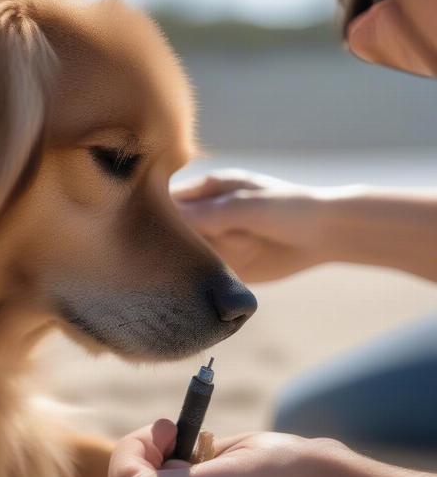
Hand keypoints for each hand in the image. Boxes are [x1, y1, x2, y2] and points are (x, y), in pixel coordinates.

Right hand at [172, 170, 328, 281]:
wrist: (326, 235)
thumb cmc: (290, 209)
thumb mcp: (250, 207)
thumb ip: (214, 213)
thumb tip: (175, 217)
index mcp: (209, 190)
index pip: (170, 201)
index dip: (157, 216)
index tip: (150, 235)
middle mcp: (207, 215)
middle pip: (173, 232)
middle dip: (170, 247)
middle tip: (174, 261)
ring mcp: (216, 240)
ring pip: (186, 256)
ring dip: (186, 267)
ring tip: (196, 274)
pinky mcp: (227, 263)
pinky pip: (204, 274)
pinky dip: (202, 282)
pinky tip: (204, 286)